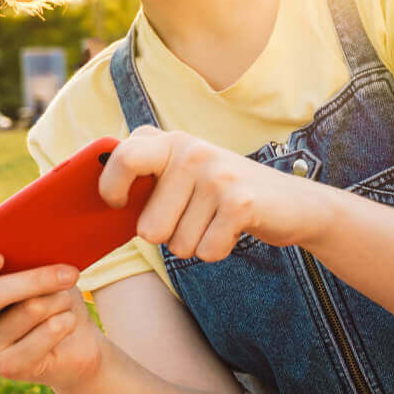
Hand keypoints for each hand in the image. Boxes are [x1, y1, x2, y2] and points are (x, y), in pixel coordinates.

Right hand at [0, 254, 102, 392]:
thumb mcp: (37, 269)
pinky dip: (66, 320)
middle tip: (70, 273)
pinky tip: (66, 321)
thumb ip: (26, 256)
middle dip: (36, 279)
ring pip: (28, 309)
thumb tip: (41, 241)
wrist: (75, 342)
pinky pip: (46, 333)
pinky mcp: (8, 367)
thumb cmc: (50, 295)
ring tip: (63, 302)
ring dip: (58, 300)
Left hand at [99, 126, 315, 260]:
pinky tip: (233, 230)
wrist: (296, 204)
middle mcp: (193, 153)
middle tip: (195, 217)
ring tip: (217, 221)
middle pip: (148, 228)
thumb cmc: (227, 196)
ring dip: (196, 244)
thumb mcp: (187, 175)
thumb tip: (96, 202)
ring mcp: (217, 176)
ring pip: (177, 246)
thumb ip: (148, 176)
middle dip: (168, 237)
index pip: (123, 158)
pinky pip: (205, 252)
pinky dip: (218, 251)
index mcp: (173, 142)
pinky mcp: (239, 203)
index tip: (117, 204)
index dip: (111, 189)